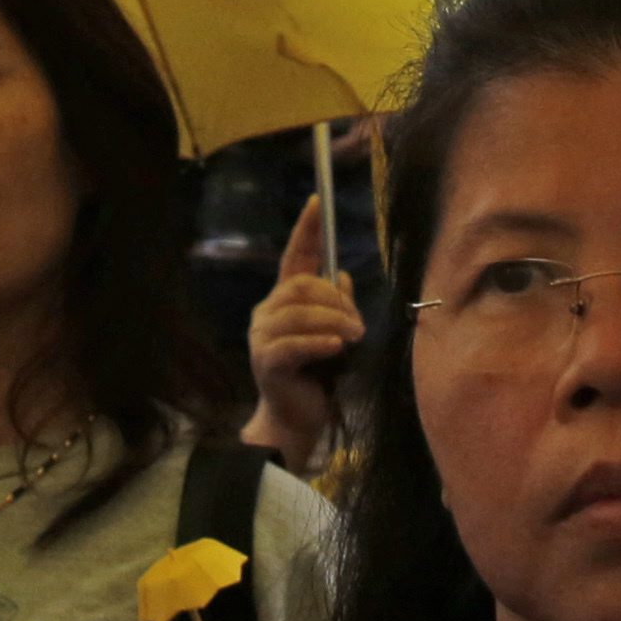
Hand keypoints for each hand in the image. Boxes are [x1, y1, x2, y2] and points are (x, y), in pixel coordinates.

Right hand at [246, 192, 361, 461]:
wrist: (296, 418)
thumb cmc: (317, 375)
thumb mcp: (334, 334)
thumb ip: (336, 306)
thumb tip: (341, 275)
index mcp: (283, 301)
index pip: (293, 258)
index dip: (306, 230)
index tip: (317, 201)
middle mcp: (267, 312)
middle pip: (302, 285)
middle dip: (336, 300)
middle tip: (358, 324)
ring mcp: (262, 336)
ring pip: (301, 312)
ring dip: (334, 322)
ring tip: (353, 339)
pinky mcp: (266, 361)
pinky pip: (294, 343)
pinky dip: (320, 343)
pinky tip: (336, 348)